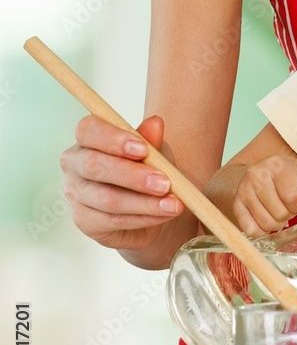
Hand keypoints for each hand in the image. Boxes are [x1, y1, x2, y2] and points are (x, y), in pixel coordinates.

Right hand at [61, 114, 186, 254]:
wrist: (151, 206)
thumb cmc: (148, 169)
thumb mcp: (155, 152)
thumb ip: (152, 139)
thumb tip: (155, 123)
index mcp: (88, 138)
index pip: (89, 129)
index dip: (114, 139)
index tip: (143, 149)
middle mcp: (75, 164)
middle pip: (94, 166)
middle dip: (132, 175)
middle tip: (165, 183)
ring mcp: (76, 194)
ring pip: (108, 198)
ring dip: (145, 202)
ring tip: (174, 204)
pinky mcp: (84, 221)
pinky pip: (114, 220)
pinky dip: (143, 218)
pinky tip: (163, 214)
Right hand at [233, 155, 296, 236]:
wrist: (258, 172)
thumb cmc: (285, 176)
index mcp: (278, 165)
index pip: (294, 197)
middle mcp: (258, 175)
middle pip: (280, 213)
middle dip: (288, 215)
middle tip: (286, 208)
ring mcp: (244, 190)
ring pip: (266, 223)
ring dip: (276, 224)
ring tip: (277, 212)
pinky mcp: (236, 204)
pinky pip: (251, 230)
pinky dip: (261, 230)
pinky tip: (265, 218)